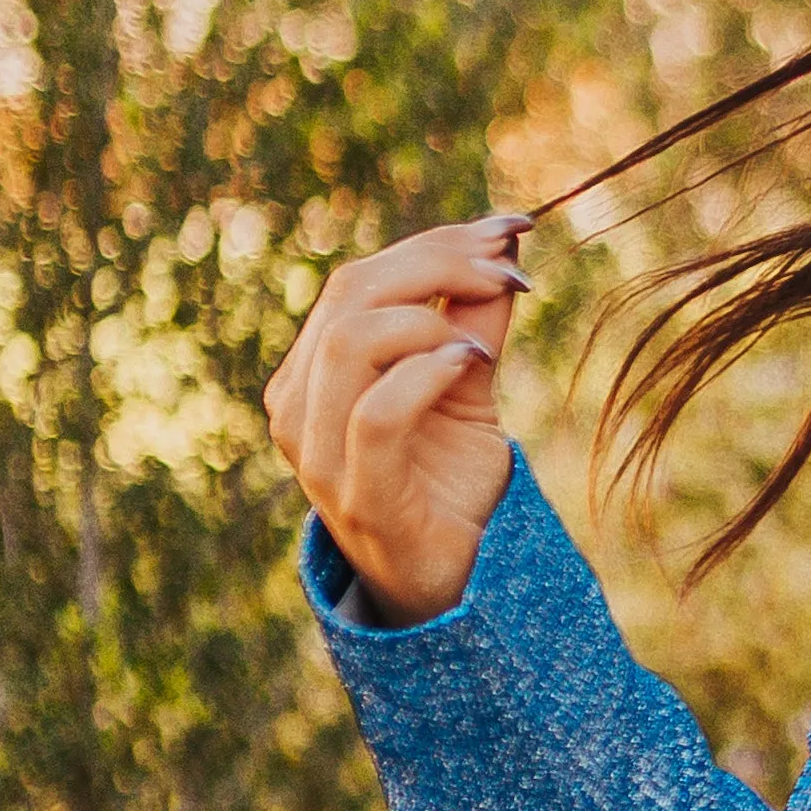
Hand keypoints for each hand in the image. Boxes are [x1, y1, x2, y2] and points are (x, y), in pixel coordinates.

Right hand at [263, 219, 523, 624]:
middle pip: (351, 293)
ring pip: (350, 342)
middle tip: (508, 268)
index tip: (510, 228)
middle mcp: (300, 406)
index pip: (357, 280)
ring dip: (430, 319)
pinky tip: (473, 365)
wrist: (453, 582)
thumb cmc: (450, 480)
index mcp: (314, 372)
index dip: (434, 242)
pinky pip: (377, 413)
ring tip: (483, 343)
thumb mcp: (468, 383)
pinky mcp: (358, 495)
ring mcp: (318, 455)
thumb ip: (474, 317)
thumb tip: (504, 240)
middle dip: (438, 263)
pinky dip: (427, 373)